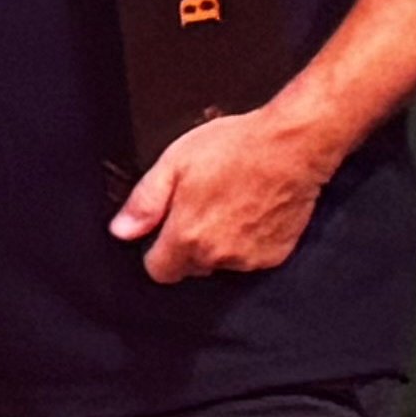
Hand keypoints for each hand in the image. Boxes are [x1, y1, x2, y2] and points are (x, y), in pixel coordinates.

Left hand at [112, 101, 343, 281]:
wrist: (294, 145)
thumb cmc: (236, 148)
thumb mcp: (174, 163)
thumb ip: (144, 202)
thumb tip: (121, 231)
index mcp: (187, 237)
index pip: (158, 270)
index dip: (158, 250)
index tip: (167, 228)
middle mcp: (218, 257)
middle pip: (190, 267)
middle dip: (189, 244)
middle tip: (202, 206)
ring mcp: (249, 259)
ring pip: (221, 263)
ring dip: (220, 244)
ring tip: (231, 204)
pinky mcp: (276, 255)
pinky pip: (250, 258)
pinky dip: (248, 242)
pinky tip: (253, 211)